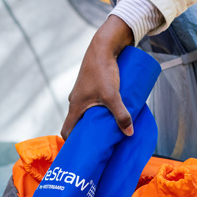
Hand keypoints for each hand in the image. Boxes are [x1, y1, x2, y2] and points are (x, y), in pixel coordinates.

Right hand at [61, 15, 135, 139]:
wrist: (104, 45)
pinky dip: (99, 108)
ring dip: (95, 119)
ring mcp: (83, 93)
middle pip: (78, 123)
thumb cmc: (103, 70)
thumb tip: (129, 133)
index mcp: (75, 106)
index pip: (67, 131)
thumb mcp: (112, 95)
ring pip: (87, 112)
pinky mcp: (91, 85)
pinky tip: (112, 110)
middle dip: (88, 133)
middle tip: (99, 143)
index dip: (72, 143)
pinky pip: (93, 102)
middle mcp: (76, 101)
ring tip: (109, 127)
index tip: (82, 151)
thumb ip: (121, 115)